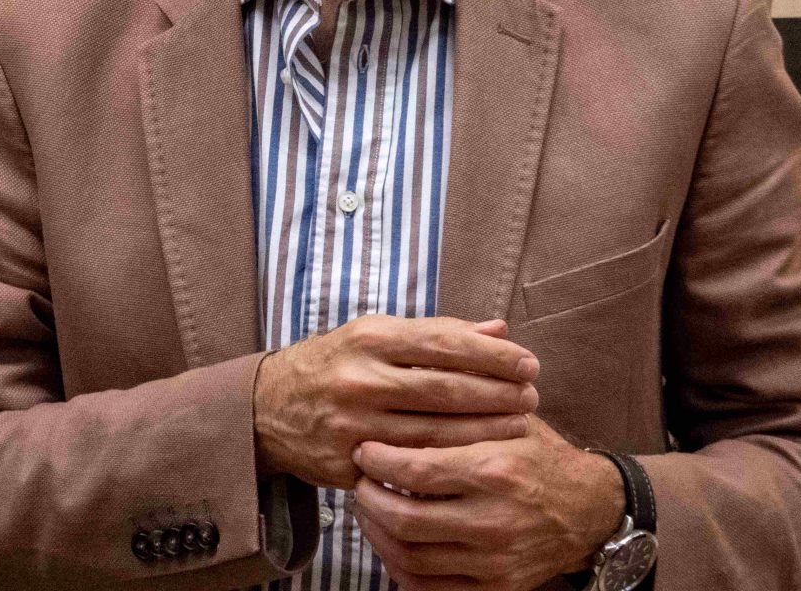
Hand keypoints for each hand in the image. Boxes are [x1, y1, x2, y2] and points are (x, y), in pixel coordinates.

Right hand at [252, 315, 539, 490]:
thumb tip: (499, 331)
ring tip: (519, 426)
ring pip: (434, 434)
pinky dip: (448, 464)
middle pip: (446, 390)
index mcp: (370, 338)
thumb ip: (438, 333)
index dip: (493, 357)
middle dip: (497, 394)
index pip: (444, 345)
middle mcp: (360, 378)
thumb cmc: (334, 363)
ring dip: (484, 431)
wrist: (268, 407)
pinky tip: (477, 459)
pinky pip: (408, 468)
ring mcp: (354, 425)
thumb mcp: (376, 334)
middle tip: (532, 397)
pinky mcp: (348, 464)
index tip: (529, 364)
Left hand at [349, 413, 626, 590]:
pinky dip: (400, 565)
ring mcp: (494, 561)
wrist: (590, 511)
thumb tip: (414, 366)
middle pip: (406, 519)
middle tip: (359, 481)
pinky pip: (429, 587)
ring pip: (411, 557)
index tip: (364, 449)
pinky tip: (391, 540)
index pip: (417, 469)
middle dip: (370, 499)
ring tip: (368, 508)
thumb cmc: (542, 456)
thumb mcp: (513, 418)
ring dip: (377, 533)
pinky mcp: (495, 588)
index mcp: (495, 470)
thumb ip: (467, 396)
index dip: (379, 461)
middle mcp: (494, 520)